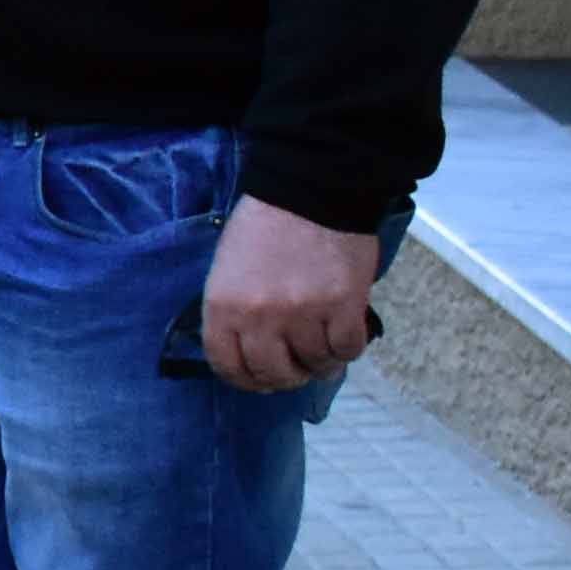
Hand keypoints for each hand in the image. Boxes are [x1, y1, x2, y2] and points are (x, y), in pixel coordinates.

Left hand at [199, 195, 386, 392]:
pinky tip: (344, 332)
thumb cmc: (265, 226)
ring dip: (321, 361)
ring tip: (323, 342)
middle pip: (274, 373)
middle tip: (297, 365)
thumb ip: (236, 314)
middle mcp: (259, 317)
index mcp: (223, 306)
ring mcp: (303, 314)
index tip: (259, 378)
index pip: (228, 366)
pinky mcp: (343, 306)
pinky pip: (347, 349)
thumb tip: (259, 353)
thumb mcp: (229, 269)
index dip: (246, 379)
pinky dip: (347, 348)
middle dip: (286, 375)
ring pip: (315, 364)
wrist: (309, 189)